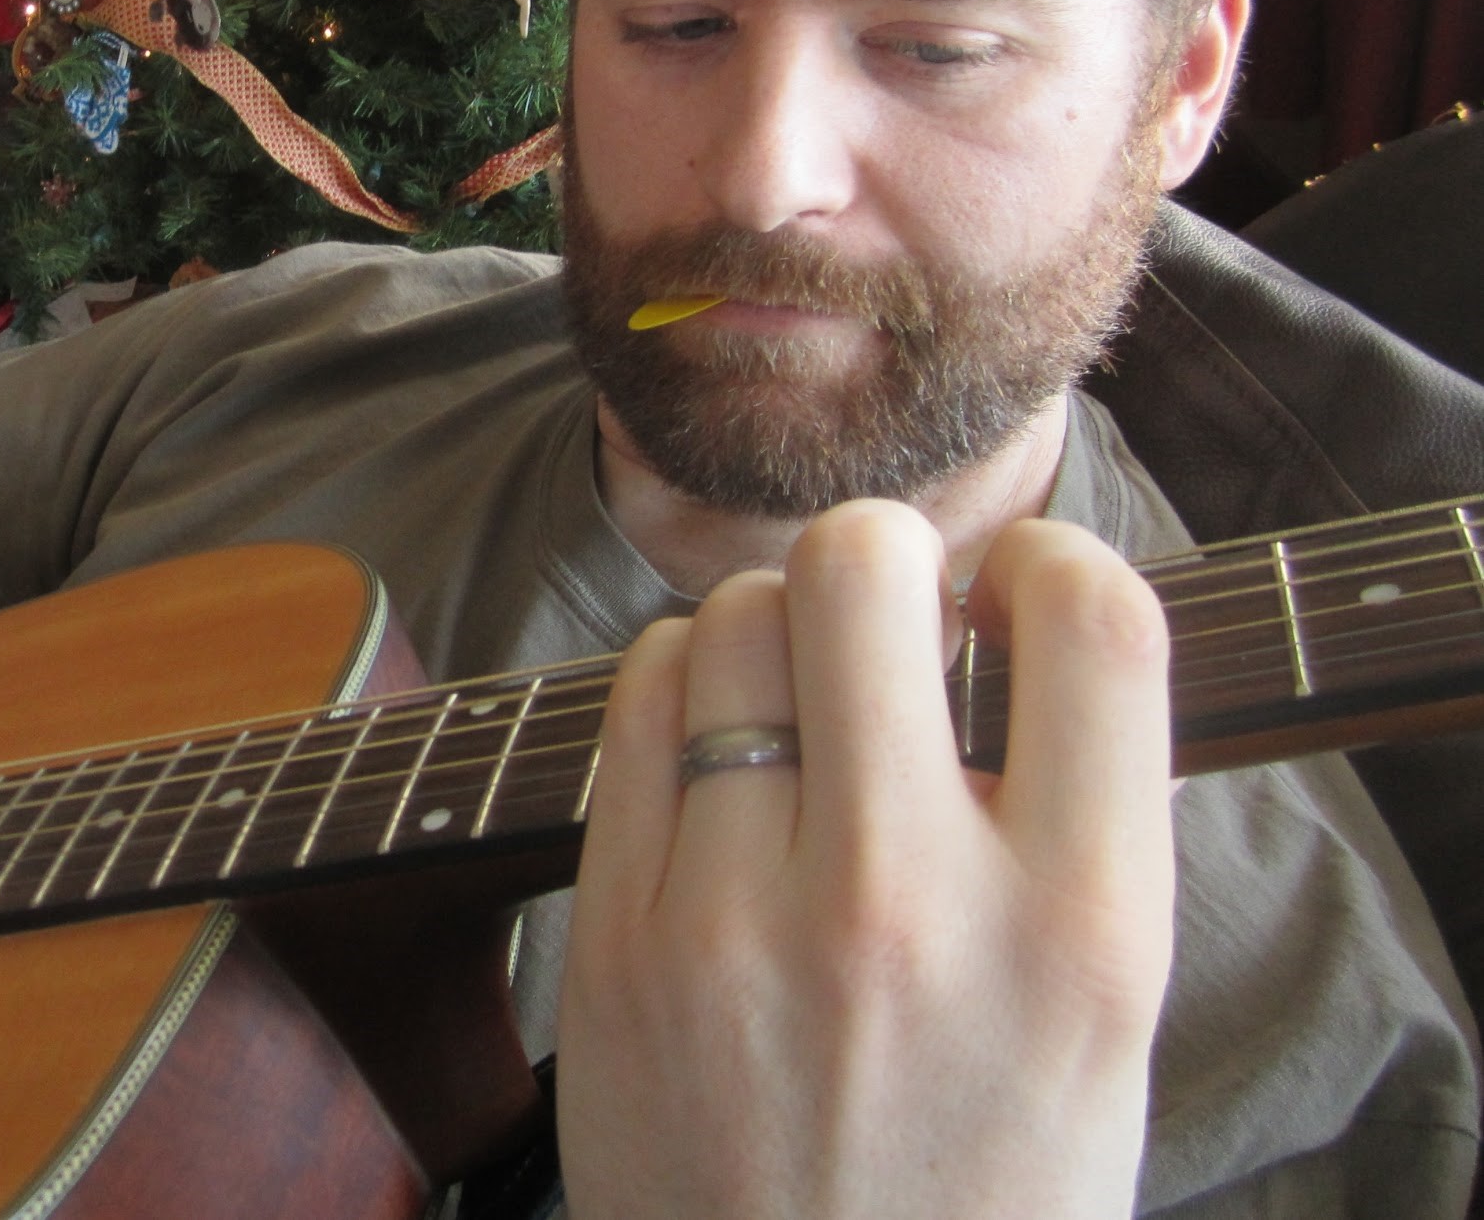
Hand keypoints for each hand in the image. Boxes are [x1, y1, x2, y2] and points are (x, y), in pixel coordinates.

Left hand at [557, 502, 1174, 1219]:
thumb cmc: (974, 1193)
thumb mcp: (1100, 1036)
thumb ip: (1073, 836)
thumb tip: (1007, 631)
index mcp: (1081, 937)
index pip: (1096, 628)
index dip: (1056, 564)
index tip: (1016, 595)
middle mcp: (909, 908)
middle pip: (865, 570)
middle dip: (882, 560)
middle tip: (888, 623)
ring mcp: (741, 917)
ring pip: (736, 619)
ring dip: (776, 626)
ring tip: (798, 704)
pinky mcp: (617, 935)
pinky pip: (641, 699)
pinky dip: (684, 682)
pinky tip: (717, 746)